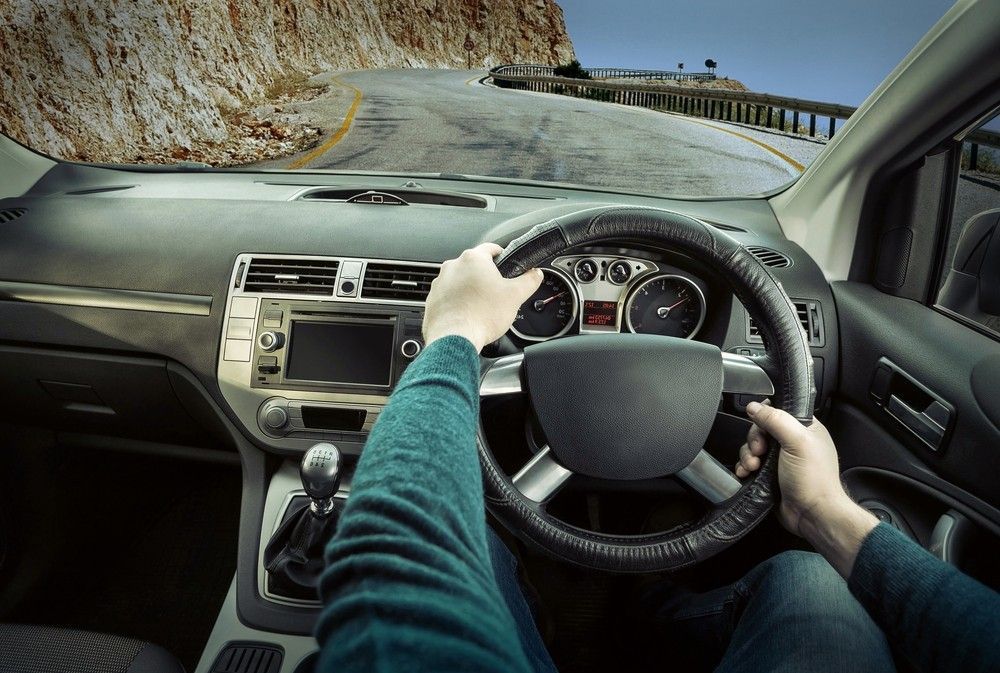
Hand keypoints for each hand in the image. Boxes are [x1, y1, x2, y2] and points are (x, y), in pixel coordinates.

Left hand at [423, 243, 542, 351]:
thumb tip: (536, 274)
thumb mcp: (515, 296)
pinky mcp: (432, 299)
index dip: (502, 254)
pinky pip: (448, 296)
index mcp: (473, 259)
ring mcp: (440, 283)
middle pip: (474, 266)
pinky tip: (467, 314)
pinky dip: (457, 302)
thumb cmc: (482, 316)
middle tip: (496, 292)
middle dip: (485, 277)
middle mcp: (453, 266)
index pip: (491, 247)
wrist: (454, 338)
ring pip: (460, 281)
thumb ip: (529, 281)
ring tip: (481, 306)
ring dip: (470, 289)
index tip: (506, 262)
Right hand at [738, 401, 877, 576]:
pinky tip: (745, 474)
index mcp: (805, 428)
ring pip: (752, 447)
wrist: (812, 515)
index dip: (765, 416)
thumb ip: (776, 420)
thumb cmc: (813, 479)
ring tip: (753, 467)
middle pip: (761, 428)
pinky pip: (749, 464)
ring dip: (747, 455)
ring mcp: (779, 459)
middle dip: (754, 439)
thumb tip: (754, 406)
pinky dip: (744, 467)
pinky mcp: (768, 475)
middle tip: (759, 451)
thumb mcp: (797, 442)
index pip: (779, 410)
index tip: (762, 427)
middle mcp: (792, 442)